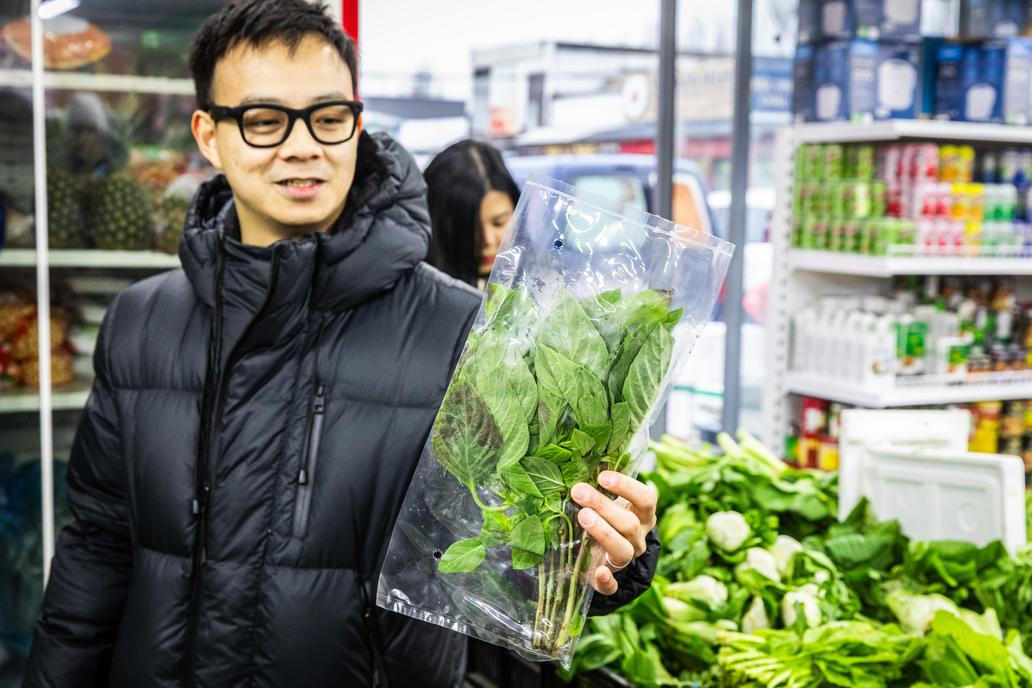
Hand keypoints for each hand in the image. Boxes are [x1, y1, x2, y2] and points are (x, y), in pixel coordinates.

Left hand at [571, 470, 657, 595]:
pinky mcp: (610, 581)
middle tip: (578, 492)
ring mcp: (625, 561)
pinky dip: (607, 581)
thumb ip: (601, 485)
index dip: (627, 487)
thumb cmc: (604, 516)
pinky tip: (598, 572)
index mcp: (642, 516)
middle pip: (628, 523)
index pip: (646, 500)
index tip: (602, 476)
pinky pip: (613, 586)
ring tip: (582, 516)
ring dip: (603, 532)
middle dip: (603, 506)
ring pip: (622, 550)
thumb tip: (579, 458)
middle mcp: (637, 538)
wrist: (602, 555)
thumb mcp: (608, 499)